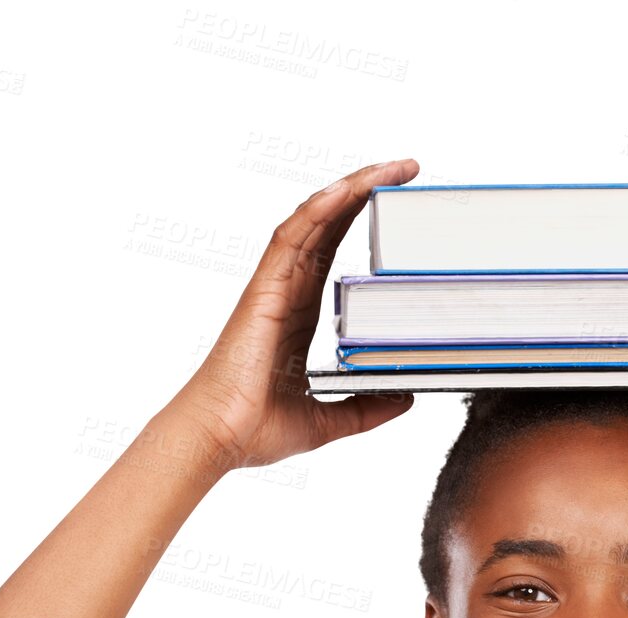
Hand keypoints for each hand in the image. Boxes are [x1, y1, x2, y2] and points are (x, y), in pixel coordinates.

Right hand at [165, 158, 421, 471]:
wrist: (219, 438)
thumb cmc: (257, 428)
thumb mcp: (329, 418)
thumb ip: (366, 408)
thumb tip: (406, 398)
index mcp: (302, 312)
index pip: (337, 251)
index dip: (364, 220)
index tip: (400, 201)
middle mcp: (290, 291)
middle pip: (331, 225)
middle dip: (366, 191)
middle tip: (408, 169)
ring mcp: (275, 286)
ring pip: (314, 221)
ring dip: (350, 189)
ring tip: (389, 169)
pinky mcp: (264, 290)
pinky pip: (290, 239)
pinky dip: (317, 210)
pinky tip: (346, 190)